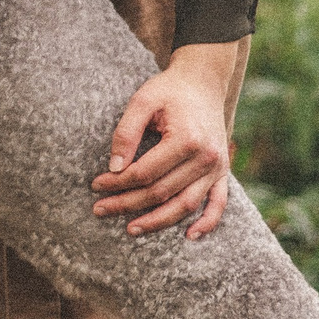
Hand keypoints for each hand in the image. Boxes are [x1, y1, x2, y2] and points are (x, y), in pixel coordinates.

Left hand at [92, 40, 243, 238]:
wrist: (203, 82)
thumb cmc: (168, 90)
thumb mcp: (142, 101)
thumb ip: (126, 133)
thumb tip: (114, 169)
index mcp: (187, 139)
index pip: (146, 173)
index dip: (118, 183)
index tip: (96, 185)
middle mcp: (207, 158)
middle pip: (162, 192)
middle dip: (128, 204)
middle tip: (100, 209)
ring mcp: (218, 168)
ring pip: (185, 204)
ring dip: (158, 221)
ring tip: (131, 229)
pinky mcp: (223, 172)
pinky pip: (218, 204)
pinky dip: (207, 223)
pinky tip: (189, 236)